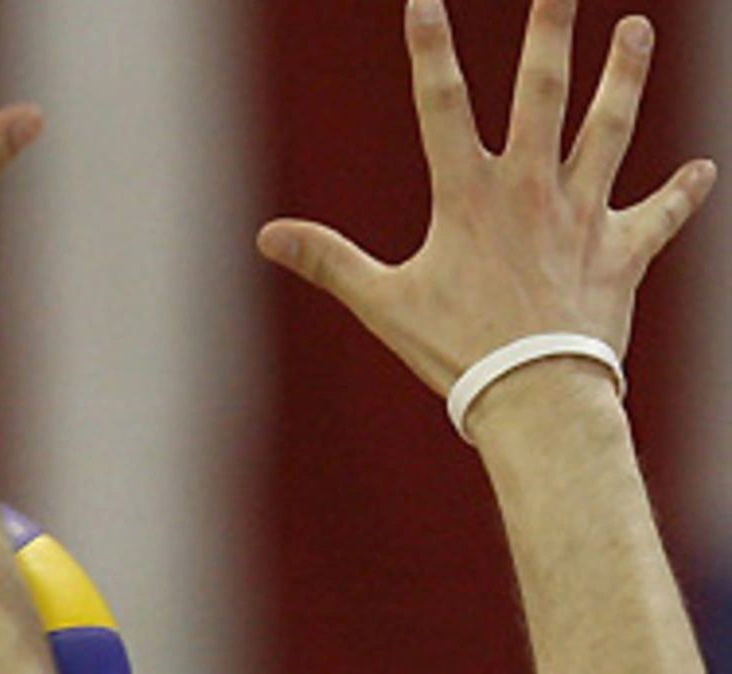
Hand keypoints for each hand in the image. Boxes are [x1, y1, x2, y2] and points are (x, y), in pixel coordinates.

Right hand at [257, 0, 715, 395]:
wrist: (539, 397)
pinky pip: (658, 218)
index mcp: (469, 197)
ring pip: (610, 133)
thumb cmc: (457, 350)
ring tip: (638, 31)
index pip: (442, 105)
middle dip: (551, 32)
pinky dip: (681, 195)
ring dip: (625, 80)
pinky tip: (704, 170)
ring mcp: (582, 218)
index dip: (430, 48)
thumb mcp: (382, 302)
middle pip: (544, 93)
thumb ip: (327, 260)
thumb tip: (266, 235)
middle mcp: (531, 191)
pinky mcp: (620, 255)